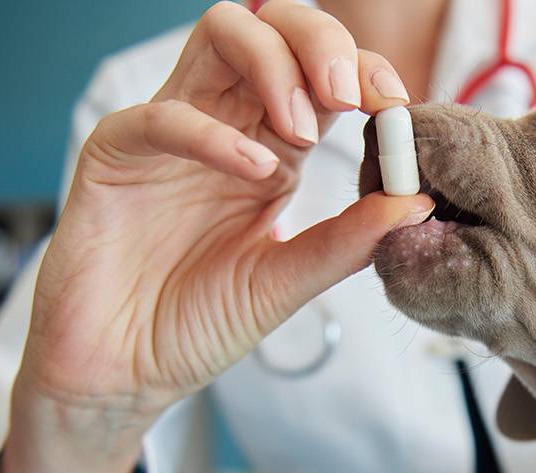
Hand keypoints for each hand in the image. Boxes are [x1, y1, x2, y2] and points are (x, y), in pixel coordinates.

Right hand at [18, 1, 427, 421]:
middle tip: (353, 96)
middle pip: (273, 28)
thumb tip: (419, 200)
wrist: (122, 375)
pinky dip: (215, 133)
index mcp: (271, 148)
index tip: (393, 106)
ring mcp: (168, 131)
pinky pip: (162, 113)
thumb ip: (349, 240)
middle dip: (322, 43)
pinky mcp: (115, 152)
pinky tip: (254, 171)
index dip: (362, 71)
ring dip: (274, 64)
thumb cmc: (196, 327)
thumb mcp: (287, 282)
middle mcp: (223, 125)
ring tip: (304, 129)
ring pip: (220, 34)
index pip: (321, 74)